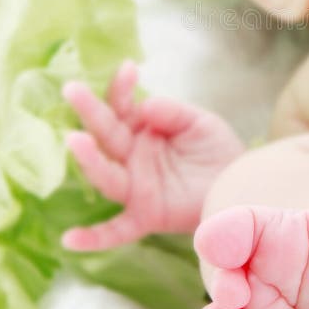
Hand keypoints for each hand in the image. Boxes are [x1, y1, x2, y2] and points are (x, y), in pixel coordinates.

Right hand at [61, 60, 243, 250]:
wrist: (239, 184)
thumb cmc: (216, 150)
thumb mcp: (199, 122)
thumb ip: (174, 112)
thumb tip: (144, 105)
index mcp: (142, 130)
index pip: (123, 106)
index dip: (122, 88)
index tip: (128, 68)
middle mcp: (132, 157)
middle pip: (106, 134)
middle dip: (90, 111)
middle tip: (72, 89)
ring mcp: (136, 187)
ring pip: (107, 175)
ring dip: (89, 159)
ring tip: (75, 140)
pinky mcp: (146, 215)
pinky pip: (116, 230)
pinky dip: (93, 238)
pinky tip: (69, 240)